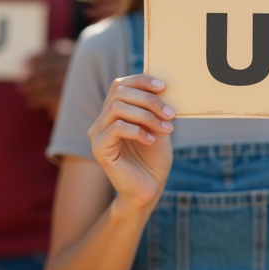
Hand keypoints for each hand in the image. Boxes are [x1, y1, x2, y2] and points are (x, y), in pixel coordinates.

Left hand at [20, 37, 74, 118]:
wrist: (94, 113)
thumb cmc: (77, 92)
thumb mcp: (65, 75)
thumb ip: (51, 67)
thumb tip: (23, 65)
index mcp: (80, 56)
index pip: (54, 52)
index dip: (36, 57)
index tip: (22, 62)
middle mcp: (80, 66)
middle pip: (49, 67)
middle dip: (32, 74)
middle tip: (20, 82)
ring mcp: (78, 80)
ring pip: (48, 80)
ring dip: (32, 87)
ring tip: (23, 92)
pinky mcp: (74, 97)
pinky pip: (49, 96)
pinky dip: (37, 99)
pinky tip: (30, 103)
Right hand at [88, 74, 173, 213]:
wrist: (149, 189)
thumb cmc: (154, 158)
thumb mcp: (158, 126)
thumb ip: (155, 107)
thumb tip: (162, 85)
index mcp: (113, 111)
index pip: (120, 84)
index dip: (142, 81)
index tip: (164, 87)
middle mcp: (102, 120)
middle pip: (120, 92)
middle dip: (149, 100)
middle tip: (171, 114)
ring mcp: (97, 134)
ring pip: (117, 107)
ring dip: (146, 115)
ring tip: (165, 128)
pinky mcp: (99, 149)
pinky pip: (116, 128)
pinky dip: (137, 130)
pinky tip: (151, 141)